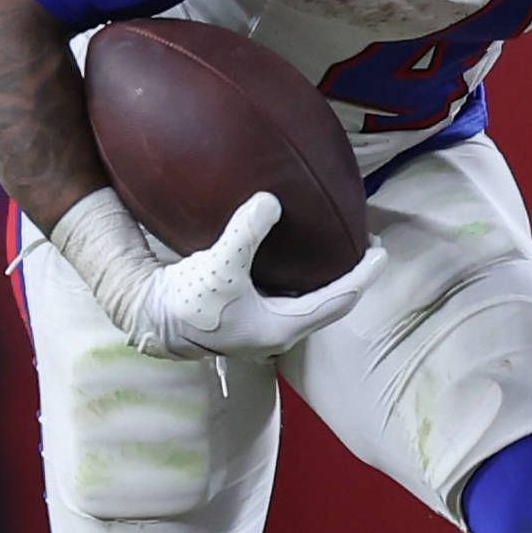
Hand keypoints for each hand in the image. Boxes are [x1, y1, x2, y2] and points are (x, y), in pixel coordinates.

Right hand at [58, 190, 384, 361]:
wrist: (150, 320)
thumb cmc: (187, 302)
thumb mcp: (218, 265)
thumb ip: (246, 232)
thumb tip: (271, 200)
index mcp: (283, 327)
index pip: (339, 300)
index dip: (363, 275)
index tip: (381, 250)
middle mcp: (279, 332)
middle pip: (331, 303)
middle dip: (351, 276)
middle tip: (366, 245)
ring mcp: (264, 328)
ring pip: (311, 303)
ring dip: (328, 278)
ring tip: (338, 249)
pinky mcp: (249, 318)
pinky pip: (291, 298)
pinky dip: (304, 278)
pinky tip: (299, 256)